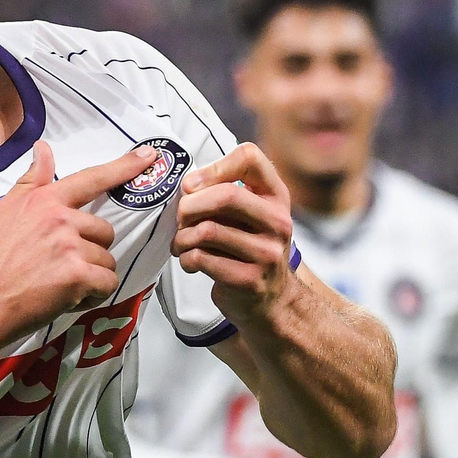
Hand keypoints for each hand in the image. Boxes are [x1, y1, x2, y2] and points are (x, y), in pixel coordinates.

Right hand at [0, 140, 158, 352]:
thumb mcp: (2, 212)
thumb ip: (29, 182)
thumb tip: (43, 149)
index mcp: (44, 200)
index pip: (91, 178)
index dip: (124, 166)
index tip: (149, 156)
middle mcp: (60, 219)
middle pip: (103, 230)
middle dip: (90, 250)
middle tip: (59, 265)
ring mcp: (70, 246)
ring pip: (106, 259)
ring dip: (91, 275)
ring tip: (60, 283)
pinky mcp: (77, 275)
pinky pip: (106, 283)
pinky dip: (93, 295)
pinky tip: (69, 297)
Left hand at [172, 143, 295, 322]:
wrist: (272, 300)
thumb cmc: (248, 249)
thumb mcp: (249, 214)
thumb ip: (224, 193)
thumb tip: (185, 186)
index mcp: (275, 196)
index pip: (250, 157)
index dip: (213, 166)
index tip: (192, 185)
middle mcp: (278, 221)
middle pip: (225, 196)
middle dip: (189, 206)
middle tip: (179, 218)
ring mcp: (267, 253)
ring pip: (207, 230)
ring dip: (182, 237)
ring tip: (180, 243)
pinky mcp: (250, 280)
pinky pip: (202, 259)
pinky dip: (186, 258)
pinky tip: (190, 261)